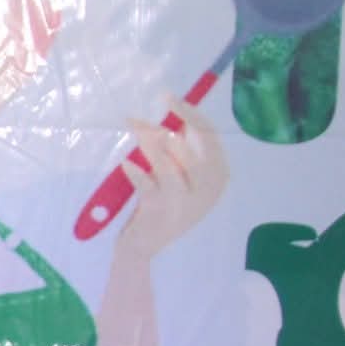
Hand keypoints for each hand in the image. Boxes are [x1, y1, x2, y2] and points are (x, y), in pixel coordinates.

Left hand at [115, 97, 226, 258]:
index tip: (170, 98)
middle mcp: (207, 191)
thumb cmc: (160, 204)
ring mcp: (185, 203)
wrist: (143, 247)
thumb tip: (169, 113)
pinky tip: (127, 164)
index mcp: (217, 178)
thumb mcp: (178, 176)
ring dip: (149, 143)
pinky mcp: (161, 212)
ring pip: (170, 164)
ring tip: (133, 129)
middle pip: (194, 148)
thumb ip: (180, 151)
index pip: (211, 138)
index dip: (191, 114)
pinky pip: (148, 185)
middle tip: (144, 115)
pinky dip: (136, 172)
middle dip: (168, 125)